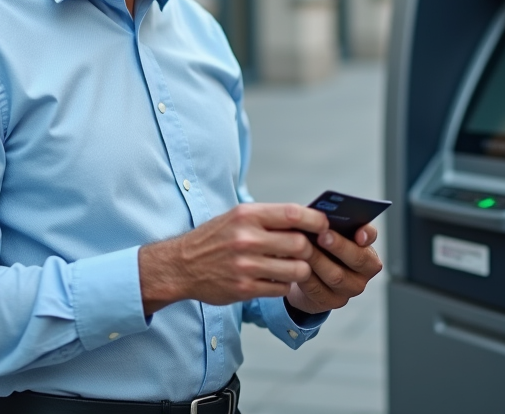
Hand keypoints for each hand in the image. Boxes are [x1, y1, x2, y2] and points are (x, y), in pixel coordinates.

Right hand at [138, 203, 328, 314]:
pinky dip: (283, 285)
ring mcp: (246, 266)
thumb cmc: (215, 238)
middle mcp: (246, 239)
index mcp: (247, 215)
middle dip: (309, 249)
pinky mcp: (244, 289)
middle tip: (306, 251)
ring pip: (297, 270)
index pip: (294, 214)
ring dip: (300, 270)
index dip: (316, 221)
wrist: (181, 265)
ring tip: (292, 266)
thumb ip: (270, 218)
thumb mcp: (237, 217)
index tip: (324, 226)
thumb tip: (309, 221)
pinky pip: (281, 289)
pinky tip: (274, 279)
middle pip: (300, 245)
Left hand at [286, 224, 382, 314]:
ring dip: (318, 260)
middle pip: (358, 259)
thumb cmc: (318, 246)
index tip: (358, 232)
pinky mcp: (330, 302)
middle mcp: (363, 271)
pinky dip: (305, 275)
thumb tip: (321, 212)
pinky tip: (295, 264)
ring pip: (336, 276)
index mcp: (366, 247)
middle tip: (322, 235)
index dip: (367, 234)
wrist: (305, 274)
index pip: (371, 237)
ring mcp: (349, 289)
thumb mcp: (325, 232)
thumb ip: (330, 222)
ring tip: (303, 248)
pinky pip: (317, 289)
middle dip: (339, 246)